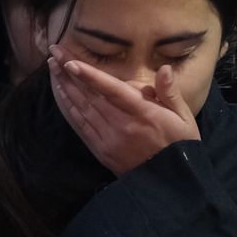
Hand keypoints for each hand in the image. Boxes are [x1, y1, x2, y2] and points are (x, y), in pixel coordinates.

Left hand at [48, 45, 199, 176]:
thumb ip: (170, 92)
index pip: (111, 90)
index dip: (89, 75)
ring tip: (52, 66)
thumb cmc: (180, 146)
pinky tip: (60, 93)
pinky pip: (80, 125)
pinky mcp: (101, 150)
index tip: (70, 61)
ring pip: (80, 108)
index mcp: (143, 114)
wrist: (170, 185)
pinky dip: (68, 107)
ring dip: (64, 86)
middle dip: (69, 72)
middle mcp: (121, 125)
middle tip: (54, 51)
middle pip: (89, 95)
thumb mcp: (184, 118)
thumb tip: (164, 69)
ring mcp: (108, 140)